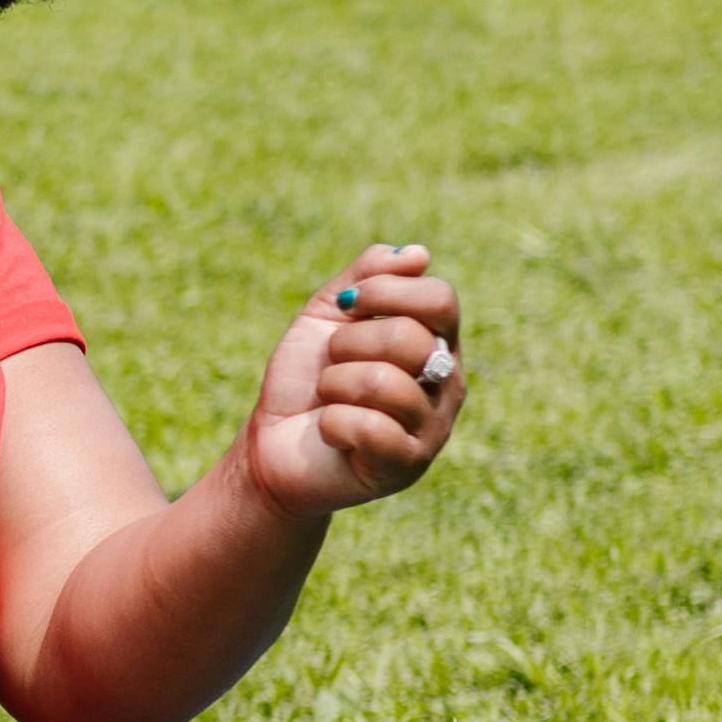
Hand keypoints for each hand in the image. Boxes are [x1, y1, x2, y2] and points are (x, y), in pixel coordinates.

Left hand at [242, 245, 464, 520]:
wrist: (273, 444)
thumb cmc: (306, 379)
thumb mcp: (327, 315)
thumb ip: (366, 278)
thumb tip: (419, 254)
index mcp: (437, 342)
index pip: (440, 299)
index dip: (386, 292)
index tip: (344, 304)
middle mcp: (448, 383)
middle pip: (410, 338)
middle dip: (349, 344)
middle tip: (332, 364)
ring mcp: (433, 428)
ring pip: (385, 383)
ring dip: (335, 385)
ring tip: (330, 400)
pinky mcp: (407, 467)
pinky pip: (369, 428)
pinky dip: (332, 424)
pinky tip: (330, 433)